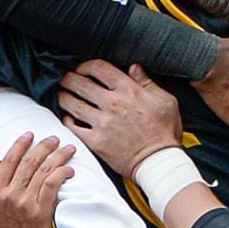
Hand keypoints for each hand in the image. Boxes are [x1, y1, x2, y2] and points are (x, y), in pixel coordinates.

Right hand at [0, 132, 72, 227]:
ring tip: (68, 149)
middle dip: (43, 146)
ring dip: (57, 156)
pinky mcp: (41, 212)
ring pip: (43, 171)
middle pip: (28, 162)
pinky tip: (69, 168)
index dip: (20, 145)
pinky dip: (61, 174)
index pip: (8, 161)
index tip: (29, 135)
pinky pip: (52, 185)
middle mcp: (10, 195)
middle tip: (54, 138)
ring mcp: (26, 203)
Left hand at [55, 60, 184, 177]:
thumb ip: (147, 82)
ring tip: (62, 95)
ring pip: (71, 103)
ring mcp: (101, 123)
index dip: (85, 65)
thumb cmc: (164, 133)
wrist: (158, 162)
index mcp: (128, 91)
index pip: (98, 68)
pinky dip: (67, 120)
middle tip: (65, 79)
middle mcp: (112, 104)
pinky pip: (73, 127)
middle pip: (79, 83)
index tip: (82, 69)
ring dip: (63, 96)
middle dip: (68, 78)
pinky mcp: (95, 141)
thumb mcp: (166, 101)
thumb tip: (134, 68)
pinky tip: (68, 117)